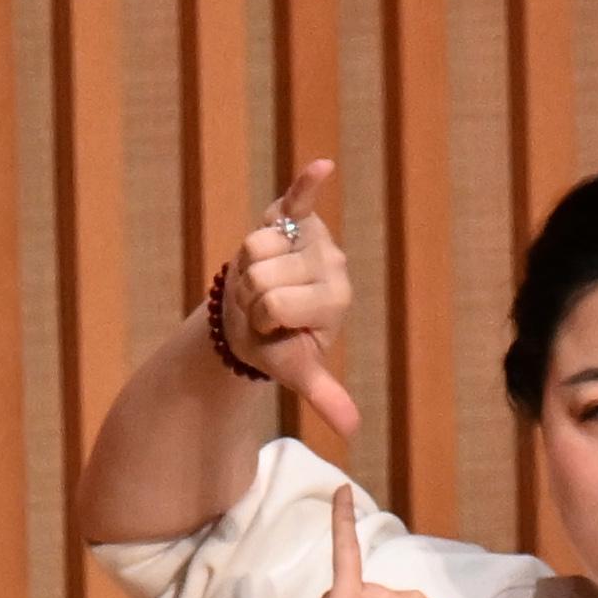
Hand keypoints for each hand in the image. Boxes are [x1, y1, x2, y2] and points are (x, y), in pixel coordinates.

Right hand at [223, 156, 362, 441]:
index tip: (272, 326)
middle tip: (263, 306)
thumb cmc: (279, 344)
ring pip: (252, 247)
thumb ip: (325, 394)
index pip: (274, 303)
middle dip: (250, 295)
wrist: (262, 318)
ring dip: (244, 268)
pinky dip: (308, 183)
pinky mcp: (295, 217)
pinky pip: (299, 199)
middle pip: (262, 275)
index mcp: (336, 300)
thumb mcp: (299, 370)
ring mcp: (314, 238)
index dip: (260, 317)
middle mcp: (332, 264)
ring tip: (259, 280)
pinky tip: (323, 166)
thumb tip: (353, 431)